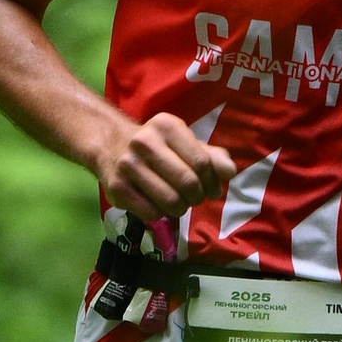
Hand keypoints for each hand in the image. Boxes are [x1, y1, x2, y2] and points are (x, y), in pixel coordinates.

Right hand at [94, 107, 237, 224]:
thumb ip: (211, 157)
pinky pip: (151, 212)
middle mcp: (144, 142)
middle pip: (188, 183)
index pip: (202, 163)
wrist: (110, 146)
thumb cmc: (158, 147)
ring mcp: (128, 165)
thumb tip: (230, 172)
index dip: (212, 182)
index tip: (211, 190)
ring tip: (179, 204)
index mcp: (167, 126)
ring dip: (181, 209)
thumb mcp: (185, 144)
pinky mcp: (117, 188)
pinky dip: (161, 215)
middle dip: (197, 198)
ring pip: (171, 201)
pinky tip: (159, 206)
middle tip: (194, 199)